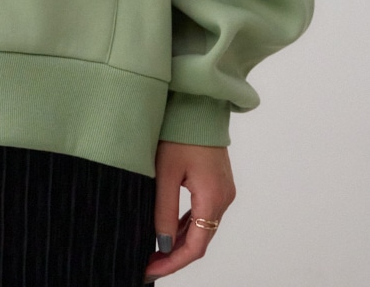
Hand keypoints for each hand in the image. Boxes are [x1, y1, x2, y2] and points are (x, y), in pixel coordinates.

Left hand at [143, 142, 235, 280]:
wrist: (198, 103)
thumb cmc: (180, 132)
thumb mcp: (166, 172)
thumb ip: (163, 210)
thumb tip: (162, 244)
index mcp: (213, 197)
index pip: (195, 246)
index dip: (172, 262)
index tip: (150, 270)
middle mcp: (223, 198)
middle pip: (200, 240)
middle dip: (174, 255)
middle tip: (148, 263)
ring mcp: (223, 190)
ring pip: (202, 227)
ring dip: (179, 241)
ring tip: (154, 251)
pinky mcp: (218, 182)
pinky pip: (203, 212)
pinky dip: (186, 225)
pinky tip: (169, 230)